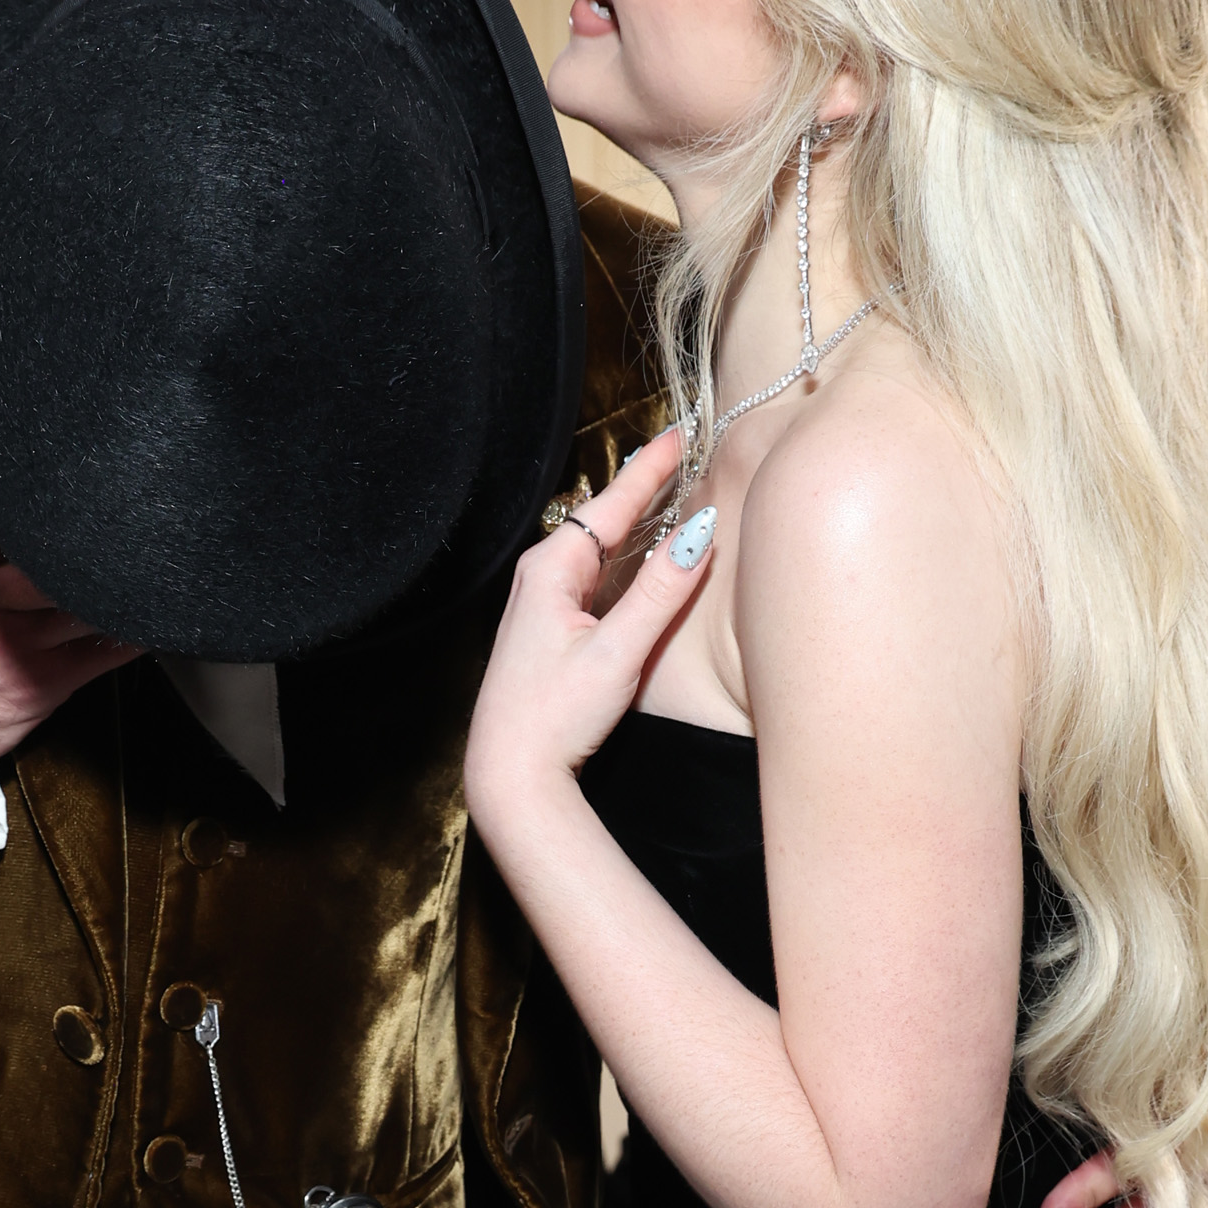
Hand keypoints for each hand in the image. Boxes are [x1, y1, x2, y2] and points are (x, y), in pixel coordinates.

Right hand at [0, 494, 135, 779]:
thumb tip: (19, 498)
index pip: (6, 504)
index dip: (50, 498)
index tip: (75, 497)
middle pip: (56, 548)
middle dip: (92, 538)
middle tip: (119, 528)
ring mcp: (9, 642)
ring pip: (86, 597)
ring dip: (113, 586)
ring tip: (132, 572)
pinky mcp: (40, 682)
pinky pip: (104, 649)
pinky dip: (128, 631)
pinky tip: (136, 618)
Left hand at [464, 431, 701, 837]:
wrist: (509, 773)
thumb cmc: (553, 717)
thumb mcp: (617, 653)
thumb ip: (659, 593)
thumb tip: (698, 535)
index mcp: (552, 570)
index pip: (612, 505)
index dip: (651, 469)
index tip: (682, 435)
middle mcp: (541, 577)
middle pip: (605, 520)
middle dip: (644, 487)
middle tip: (684, 454)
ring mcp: (542, 603)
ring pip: (600, 550)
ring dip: (636, 523)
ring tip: (671, 491)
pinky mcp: (549, 629)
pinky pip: (595, 577)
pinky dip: (625, 559)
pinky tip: (642, 558)